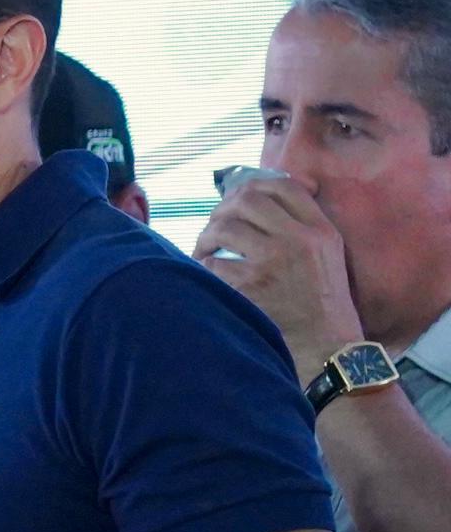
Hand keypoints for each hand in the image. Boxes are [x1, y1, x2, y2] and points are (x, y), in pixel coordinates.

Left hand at [195, 172, 359, 375]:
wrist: (327, 346)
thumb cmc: (322, 302)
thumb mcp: (328, 255)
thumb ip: (303, 225)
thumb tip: (261, 196)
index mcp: (321, 229)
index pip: (284, 184)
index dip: (253, 185)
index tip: (237, 198)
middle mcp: (299, 239)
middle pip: (248, 199)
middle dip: (222, 209)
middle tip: (214, 227)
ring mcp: (274, 261)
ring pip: (224, 228)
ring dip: (206, 237)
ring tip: (204, 250)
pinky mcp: (252, 285)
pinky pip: (213, 263)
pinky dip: (203, 267)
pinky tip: (205, 274)